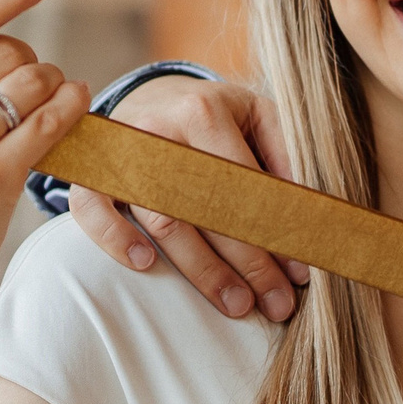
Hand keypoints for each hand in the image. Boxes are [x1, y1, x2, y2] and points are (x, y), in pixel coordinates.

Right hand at [70, 75, 307, 322]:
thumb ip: (286, 153)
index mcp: (204, 111)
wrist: (155, 98)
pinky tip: (146, 267)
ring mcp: (121, 153)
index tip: (299, 273)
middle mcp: (159, 131)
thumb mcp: (259, 116)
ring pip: (164, 222)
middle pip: (210, 210)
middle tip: (276, 305)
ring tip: (236, 306)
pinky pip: (93, 210)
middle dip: (249, 264)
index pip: (245, 184)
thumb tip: (310, 210)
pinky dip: (115, 239)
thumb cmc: (218, 115)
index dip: (274, 231)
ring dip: (203, 271)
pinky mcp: (92, 173)